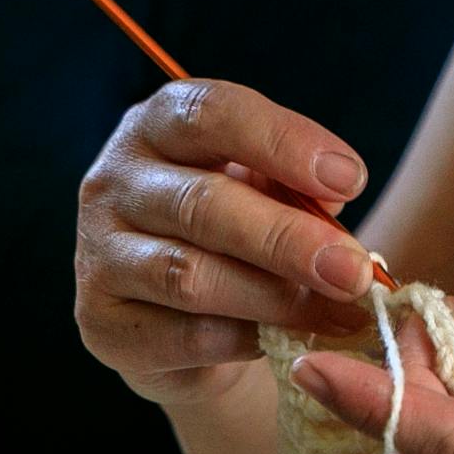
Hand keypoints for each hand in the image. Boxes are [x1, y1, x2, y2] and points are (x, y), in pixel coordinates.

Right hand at [75, 78, 380, 405]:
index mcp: (157, 125)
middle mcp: (114, 180)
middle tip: (355, 269)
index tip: (351, 180)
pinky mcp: (101, 323)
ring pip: (190, 275)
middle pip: (203, 203)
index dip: (283, 142)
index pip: (211, 113)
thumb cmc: (234, 234)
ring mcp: (98, 254)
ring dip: (275, 296)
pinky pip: (182, 335)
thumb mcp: (266, 192)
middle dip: (289, 238)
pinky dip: (245, 338)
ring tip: (339, 310)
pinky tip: (286, 339)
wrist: (178, 319)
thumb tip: (333, 197)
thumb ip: (294, 186)